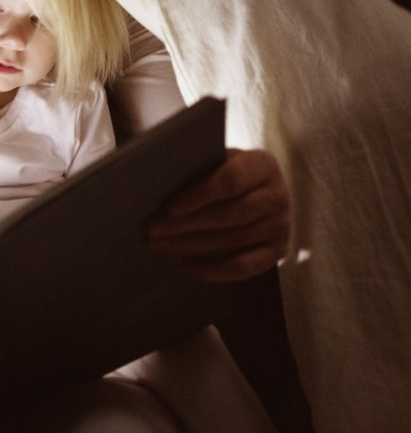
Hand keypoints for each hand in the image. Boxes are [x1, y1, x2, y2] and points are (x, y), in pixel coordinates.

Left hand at [145, 148, 290, 281]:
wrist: (260, 192)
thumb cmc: (227, 173)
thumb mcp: (217, 163)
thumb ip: (198, 170)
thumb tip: (156, 185)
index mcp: (262, 165)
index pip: (230, 181)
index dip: (199, 195)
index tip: (169, 207)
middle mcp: (278, 196)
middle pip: (229, 214)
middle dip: (185, 224)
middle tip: (151, 229)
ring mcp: (280, 226)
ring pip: (232, 239)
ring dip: (190, 244)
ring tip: (157, 244)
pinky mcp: (277, 251)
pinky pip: (244, 267)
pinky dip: (213, 270)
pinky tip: (187, 265)